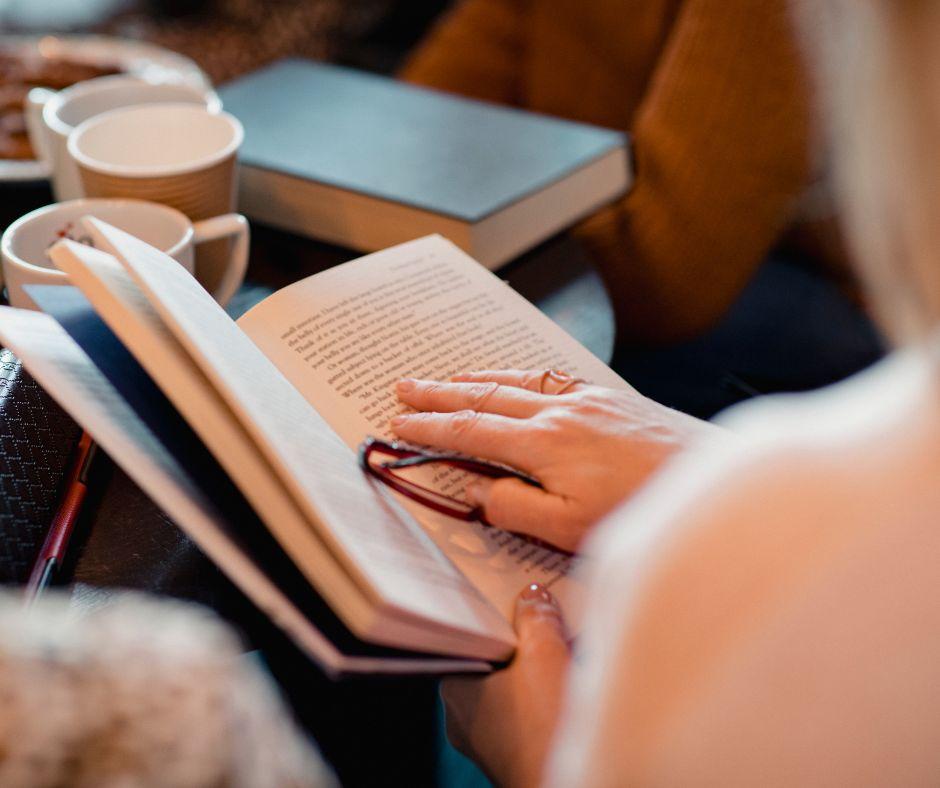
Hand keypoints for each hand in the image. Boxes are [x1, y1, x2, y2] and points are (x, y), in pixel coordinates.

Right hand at [391, 369, 723, 551]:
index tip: (401, 424)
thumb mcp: (571, 528)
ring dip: (475, 379)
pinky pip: (549, 376)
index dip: (431, 428)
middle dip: (441, 393)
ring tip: (445, 377)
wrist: (711, 478)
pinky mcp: (611, 397)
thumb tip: (477, 491)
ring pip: (516, 382)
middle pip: (486, 397)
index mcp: (544, 443)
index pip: (470, 431)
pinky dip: (518, 375)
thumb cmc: (643, 510)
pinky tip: (514, 378)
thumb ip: (515, 508)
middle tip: (405, 386)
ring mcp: (587, 398)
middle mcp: (560, 411)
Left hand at [442, 583, 568, 787]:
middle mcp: (461, 714)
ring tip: (561, 646)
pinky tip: (566, 684)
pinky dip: (542, 696)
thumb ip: (536, 618)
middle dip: (520, 639)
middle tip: (543, 614)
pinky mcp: (512, 755)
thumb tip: (534, 597)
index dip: (492, 613)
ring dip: (535, 668)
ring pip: (509, 688)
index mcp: (454, 684)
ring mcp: (486, 739)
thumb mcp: (544, 653)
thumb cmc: (543, 727)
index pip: (467, 636)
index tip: (512, 594)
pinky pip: (524, 712)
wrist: (563, 784)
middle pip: (492, 660)